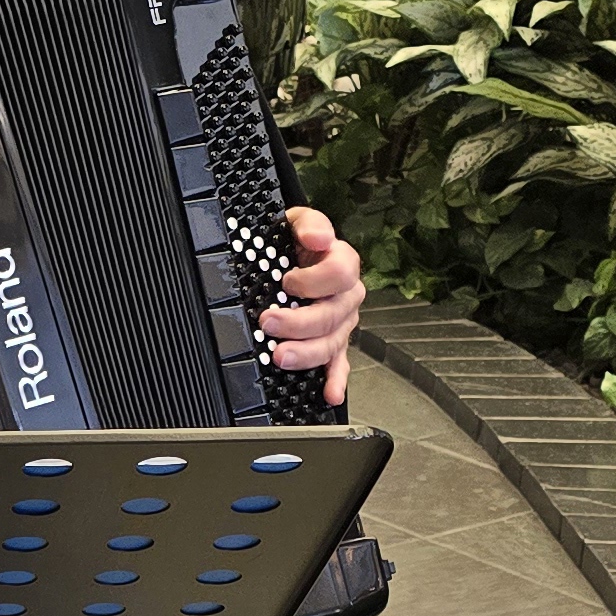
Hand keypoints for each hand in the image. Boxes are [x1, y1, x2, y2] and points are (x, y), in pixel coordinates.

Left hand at [262, 202, 364, 405]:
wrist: (293, 258)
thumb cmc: (295, 242)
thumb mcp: (298, 222)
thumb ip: (309, 224)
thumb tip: (319, 237)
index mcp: (342, 264)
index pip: (341, 273)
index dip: (313, 280)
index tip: (288, 281)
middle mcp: (346, 295)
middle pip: (332, 314)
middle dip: (298, 322)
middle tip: (268, 322)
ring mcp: (341, 322)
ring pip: (331, 342)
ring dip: (307, 353)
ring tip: (280, 356)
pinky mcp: (333, 342)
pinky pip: (339, 364)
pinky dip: (335, 380)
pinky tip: (329, 393)